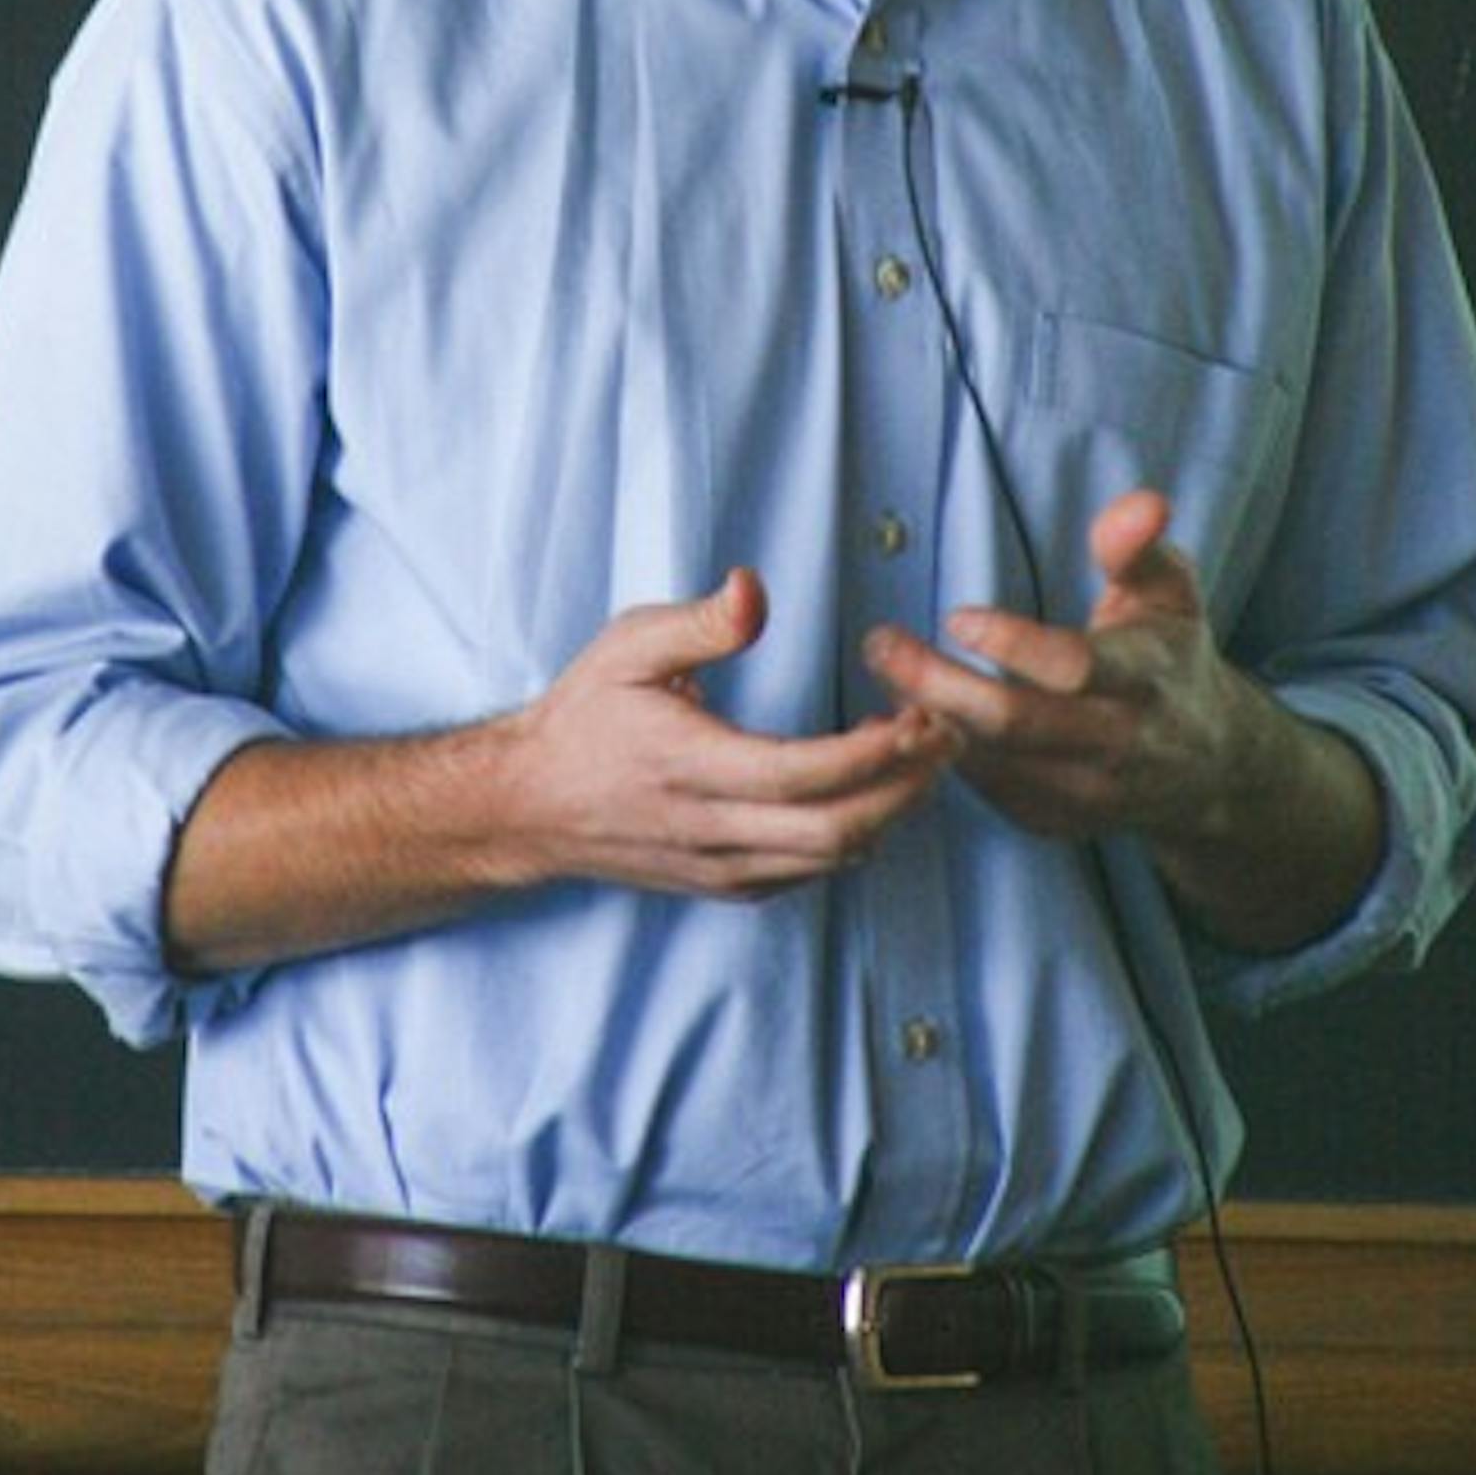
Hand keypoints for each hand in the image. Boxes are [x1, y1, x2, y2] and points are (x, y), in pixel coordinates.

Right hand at [513, 567, 959, 899]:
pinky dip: (850, 841)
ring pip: (827, 860)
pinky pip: (805, 876)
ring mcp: (718, 868)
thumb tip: (754, 588)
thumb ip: (700, 621)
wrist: (529, 804)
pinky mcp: (722, 886)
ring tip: (921, 763)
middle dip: (905, 789)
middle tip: (946, 740)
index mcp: (690, 765)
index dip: (875, 753)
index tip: (921, 717)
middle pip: (834, 831)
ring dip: (887, 815)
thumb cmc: (583, 715)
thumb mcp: (628, 645)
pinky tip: (870, 798)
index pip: (804, 775)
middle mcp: (709, 829)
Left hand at [861, 491, 1239, 848]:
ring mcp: (1085, 792)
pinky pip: (984, 790)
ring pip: (989, 761)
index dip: (1012, 644)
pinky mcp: (1055, 820)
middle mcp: (1117, 744)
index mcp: (1145, 679)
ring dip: (926, 717)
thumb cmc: (1171, 660)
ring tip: (886, 670)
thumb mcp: (1171, 594)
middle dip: (939, 684)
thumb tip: (1142, 502)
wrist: (1208, 769)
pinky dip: (939, 753)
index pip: (1075, 668)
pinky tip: (906, 714)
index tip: (957, 616)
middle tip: (881, 644)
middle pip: (1014, 722)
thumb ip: (1139, 547)